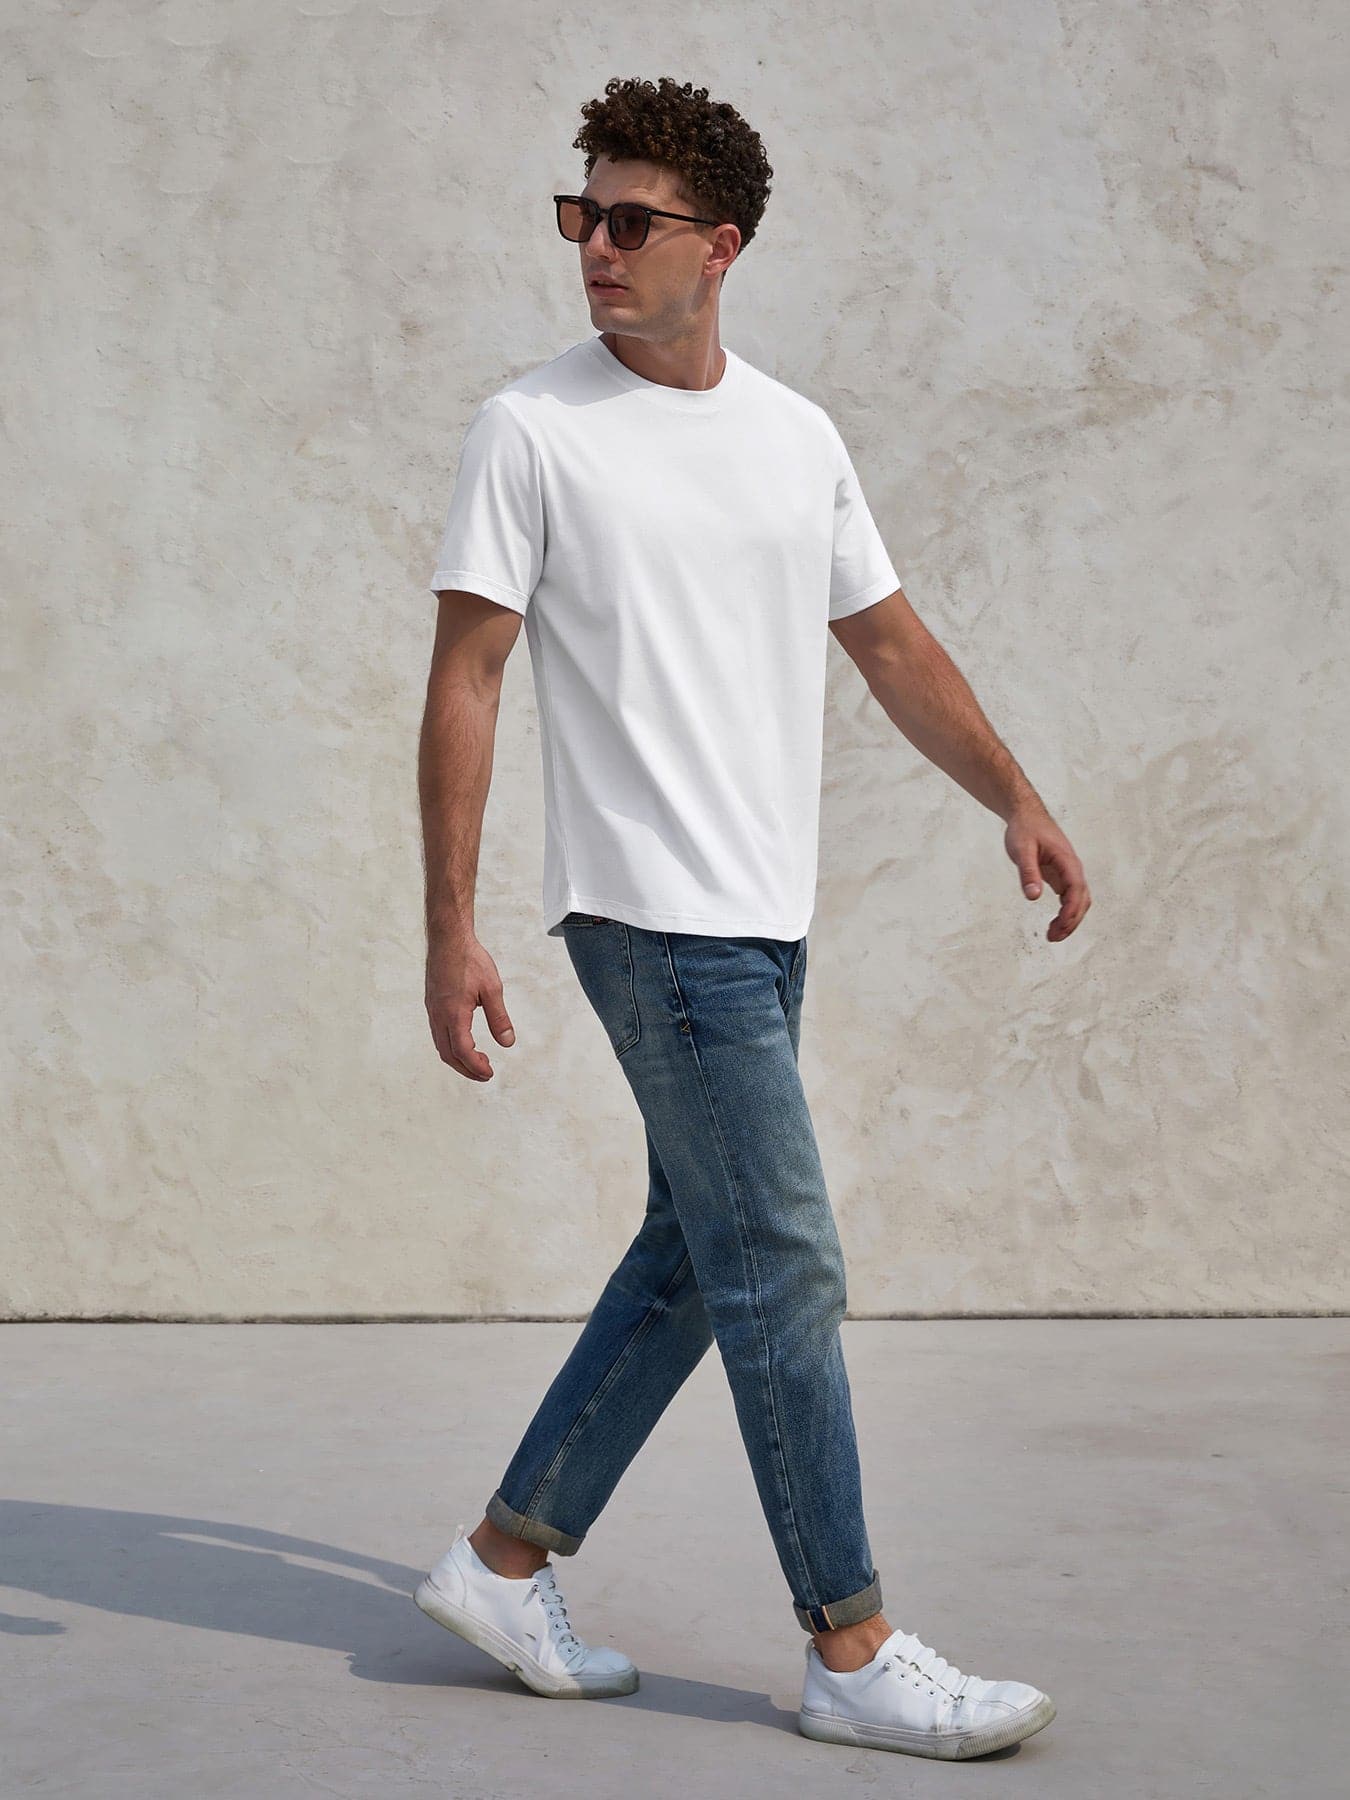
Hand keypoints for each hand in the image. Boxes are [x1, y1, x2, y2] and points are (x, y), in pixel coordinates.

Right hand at [425, 933, 517, 1080]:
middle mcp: (439, 1016)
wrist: (448, 939)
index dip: (476, 1067)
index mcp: (454, 1014)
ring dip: (458, 1058)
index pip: (463, 1051)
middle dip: (466, 1069)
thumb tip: (507, 1042)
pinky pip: (438, 1034)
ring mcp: (433, 1011)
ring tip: (476, 1061)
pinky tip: (464, 1041)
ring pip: (441, 1045)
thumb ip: (499, 1018)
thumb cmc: (469, 960)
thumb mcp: (492, 989)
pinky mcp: (432, 1005)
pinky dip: (451, 1045)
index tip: (489, 1073)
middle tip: (485, 1074)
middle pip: (449, 1054)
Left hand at [1004, 805, 1090, 941]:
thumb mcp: (1021, 850)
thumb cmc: (1024, 830)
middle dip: (1071, 921)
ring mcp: (1068, 873)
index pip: (1076, 889)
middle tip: (1053, 937)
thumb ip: (1028, 872)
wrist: (1026, 815)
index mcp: (1067, 860)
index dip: (1071, 910)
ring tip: (1052, 936)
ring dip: (1070, 920)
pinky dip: (1065, 913)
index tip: (1060, 926)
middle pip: (1081, 899)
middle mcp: (1072, 868)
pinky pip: (1069, 899)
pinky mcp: (1061, 876)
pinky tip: (1054, 924)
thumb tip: (1033, 897)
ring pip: (1078, 901)